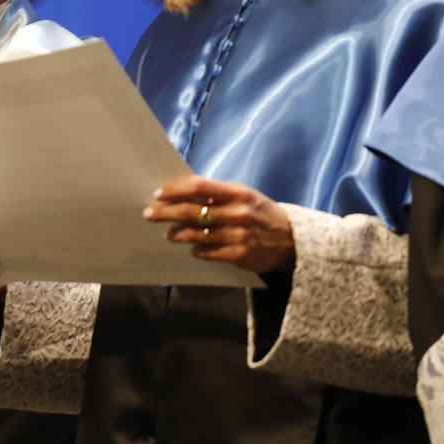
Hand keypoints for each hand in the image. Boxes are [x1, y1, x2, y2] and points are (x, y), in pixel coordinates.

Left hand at [144, 175, 295, 272]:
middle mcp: (238, 213)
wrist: (293, 240)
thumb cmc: (260, 213)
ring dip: (177, 233)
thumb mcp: (244, 196)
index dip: (175, 190)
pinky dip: (196, 250)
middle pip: (192, 212)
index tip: (158, 193)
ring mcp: (238, 236)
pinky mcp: (239, 256)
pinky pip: (208, 253)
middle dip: (166, 212)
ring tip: (168, 233)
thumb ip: (217, 194)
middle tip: (149, 213)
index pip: (199, 187)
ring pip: (196, 234)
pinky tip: (191, 248)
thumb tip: (181, 192)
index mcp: (238, 193)